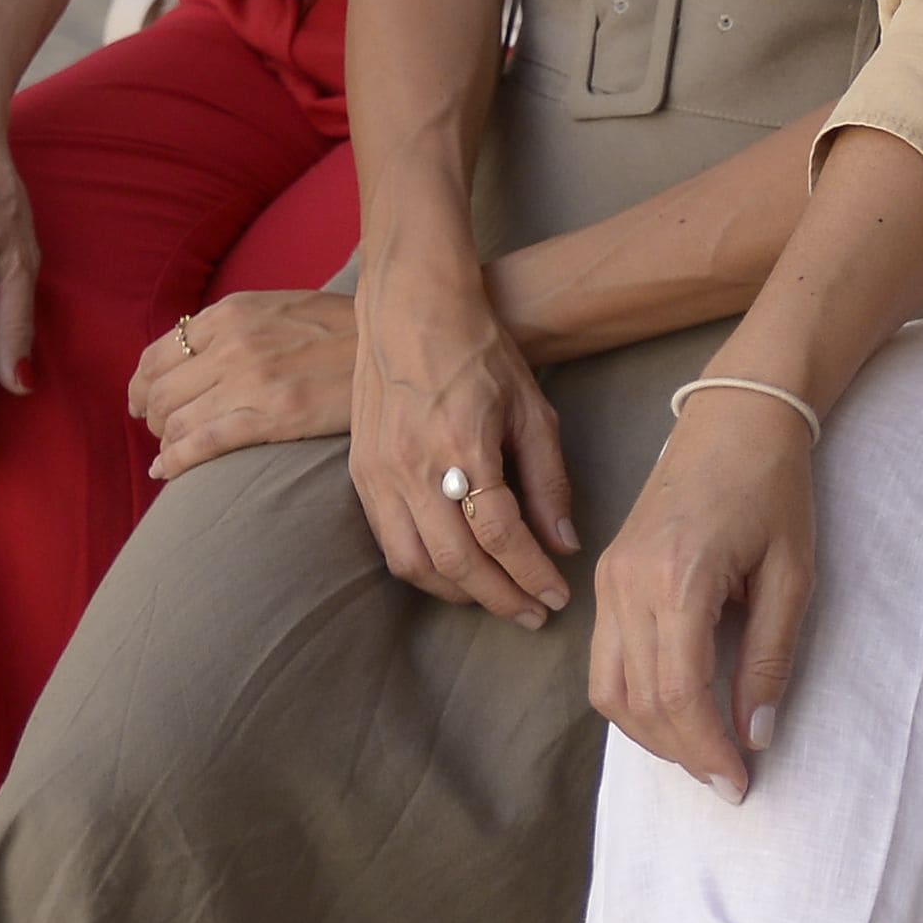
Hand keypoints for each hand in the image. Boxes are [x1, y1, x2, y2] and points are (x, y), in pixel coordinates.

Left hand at [135, 288, 358, 479]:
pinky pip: (200, 444)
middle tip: (166, 432)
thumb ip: (233, 326)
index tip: (141, 404)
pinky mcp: (270, 417)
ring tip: (175, 452)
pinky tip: (165, 471)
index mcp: (231, 314)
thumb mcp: (278, 308)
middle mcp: (232, 344)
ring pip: (175, 421)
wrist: (394, 344)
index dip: (140, 386)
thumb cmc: (340, 329)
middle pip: (160, 392)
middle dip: (154, 419)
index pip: (157, 355)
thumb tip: (191, 355)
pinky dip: (173, 462)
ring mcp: (249, 381)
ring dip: (166, 442)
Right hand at [342, 244, 573, 621]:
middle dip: (500, 597)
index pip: (501, 535)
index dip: (532, 574)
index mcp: (463, 446)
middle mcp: (414, 467)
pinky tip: (454, 573)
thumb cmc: (480, 351)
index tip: (558, 596)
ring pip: (414, 564)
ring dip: (458, 593)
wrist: (411, 308)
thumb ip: (548, 480)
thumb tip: (562, 543)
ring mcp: (379, 473)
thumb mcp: (531, 409)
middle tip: (534, 614)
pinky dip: (423, 569)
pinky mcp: (361, 474)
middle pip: (457, 562)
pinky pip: (388, 542)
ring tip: (498, 598)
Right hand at [592, 394, 820, 795]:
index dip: (705, 749)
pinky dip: (632, 701)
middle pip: (638, 701)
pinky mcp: (606, 576)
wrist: (736, 418)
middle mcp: (629, 583)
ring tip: (702, 755)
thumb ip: (771, 657)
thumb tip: (756, 734)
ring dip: (651, 735)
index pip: (679, 692)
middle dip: (682, 753)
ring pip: (608, 690)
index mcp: (678, 578)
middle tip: (727, 782)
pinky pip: (603, 661)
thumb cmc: (775, 488)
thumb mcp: (793, 575)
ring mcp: (608, 579)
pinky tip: (674, 713)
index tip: (738, 783)